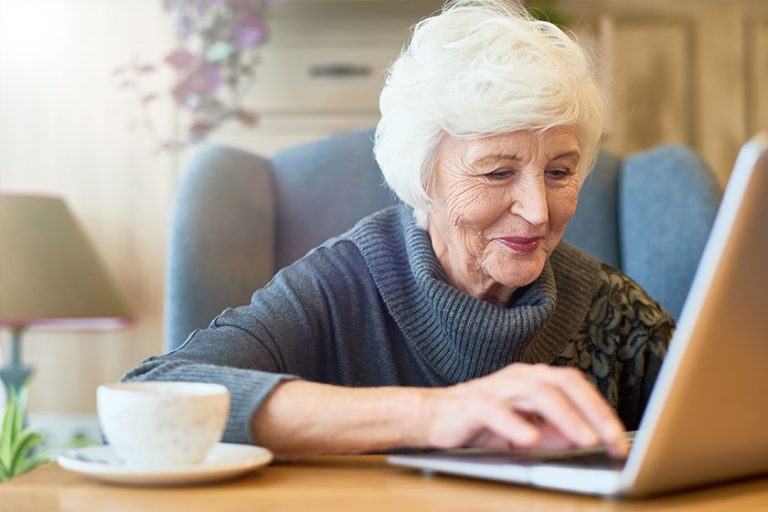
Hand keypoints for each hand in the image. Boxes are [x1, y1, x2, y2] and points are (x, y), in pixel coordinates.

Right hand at [417, 363, 628, 457]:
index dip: (601, 410)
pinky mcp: (474, 403)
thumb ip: (554, 432)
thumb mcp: (526, 430)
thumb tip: (587, 439)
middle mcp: (519, 377)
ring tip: (586, 440)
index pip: (575, 386)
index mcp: (533, 379)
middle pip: (563, 382)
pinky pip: (497, 411)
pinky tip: (530, 440)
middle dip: (592, 411)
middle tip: (612, 439)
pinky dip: (515, 424)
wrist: (432, 416)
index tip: (620, 439)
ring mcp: (497, 388)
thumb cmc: (481, 422)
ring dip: (566, 417)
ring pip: (537, 393)